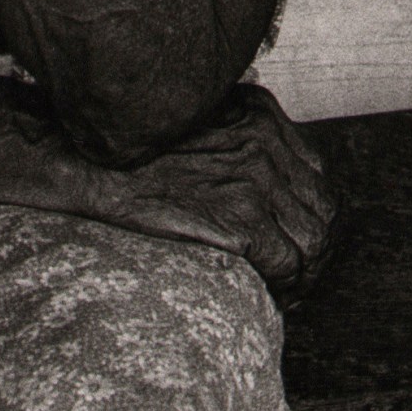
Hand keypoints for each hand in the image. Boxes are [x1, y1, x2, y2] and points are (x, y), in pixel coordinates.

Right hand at [93, 85, 335, 291]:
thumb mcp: (192, 120)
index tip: (294, 237)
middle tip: (298, 273)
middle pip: (323, 207)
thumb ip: (231, 136)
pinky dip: (283, 285)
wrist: (88, 165)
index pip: (315, 173)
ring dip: (304, 271)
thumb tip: (255, 174)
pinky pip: (286, 264)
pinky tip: (268, 294)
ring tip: (286, 289)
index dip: (310, 213)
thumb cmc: (129, 151)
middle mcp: (266, 143)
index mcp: (259, 116)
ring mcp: (255, 182)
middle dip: (315, 246)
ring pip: (313, 240)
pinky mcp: (239, 219)